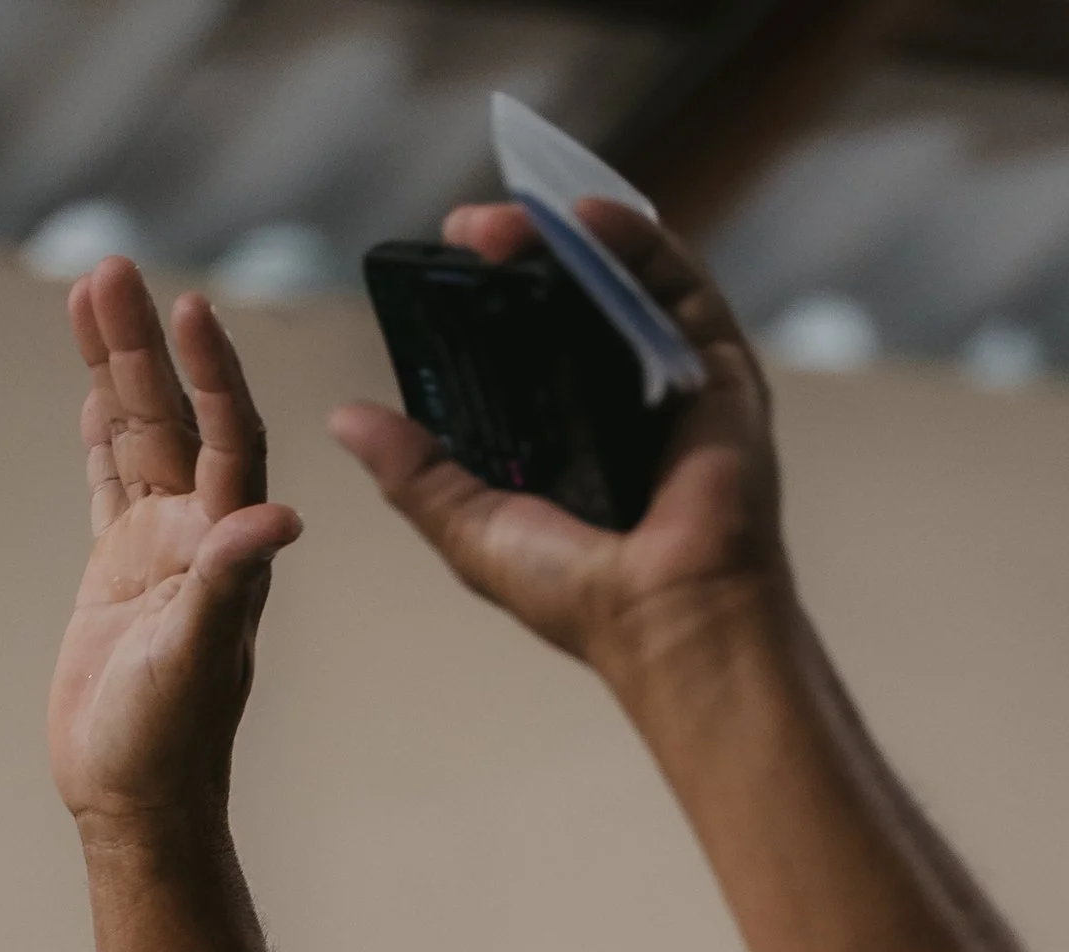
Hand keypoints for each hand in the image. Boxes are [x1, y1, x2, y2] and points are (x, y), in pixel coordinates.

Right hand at [47, 269, 300, 830]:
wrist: (137, 801)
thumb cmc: (171, 745)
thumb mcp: (197, 661)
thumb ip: (230, 584)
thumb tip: (280, 520)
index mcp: (226, 551)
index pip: (227, 440)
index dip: (212, 374)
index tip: (189, 309)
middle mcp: (198, 538)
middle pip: (174, 418)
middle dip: (144, 344)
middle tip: (111, 270)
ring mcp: (158, 551)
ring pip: (137, 437)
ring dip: (116, 369)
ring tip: (89, 292)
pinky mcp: (118, 573)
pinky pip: (111, 484)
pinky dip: (102, 434)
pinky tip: (91, 389)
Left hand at [330, 204, 787, 692]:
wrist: (670, 616)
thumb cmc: (581, 594)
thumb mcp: (474, 528)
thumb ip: (416, 474)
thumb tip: (345, 419)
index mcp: (570, 440)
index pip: (526, 344)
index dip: (484, 298)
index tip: (444, 266)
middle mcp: (623, 403)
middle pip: (570, 299)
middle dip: (516, 254)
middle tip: (465, 234)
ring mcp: (675, 381)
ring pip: (619, 280)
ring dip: (562, 237)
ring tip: (505, 225)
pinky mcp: (722, 368)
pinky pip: (681, 285)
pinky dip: (636, 240)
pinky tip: (585, 218)